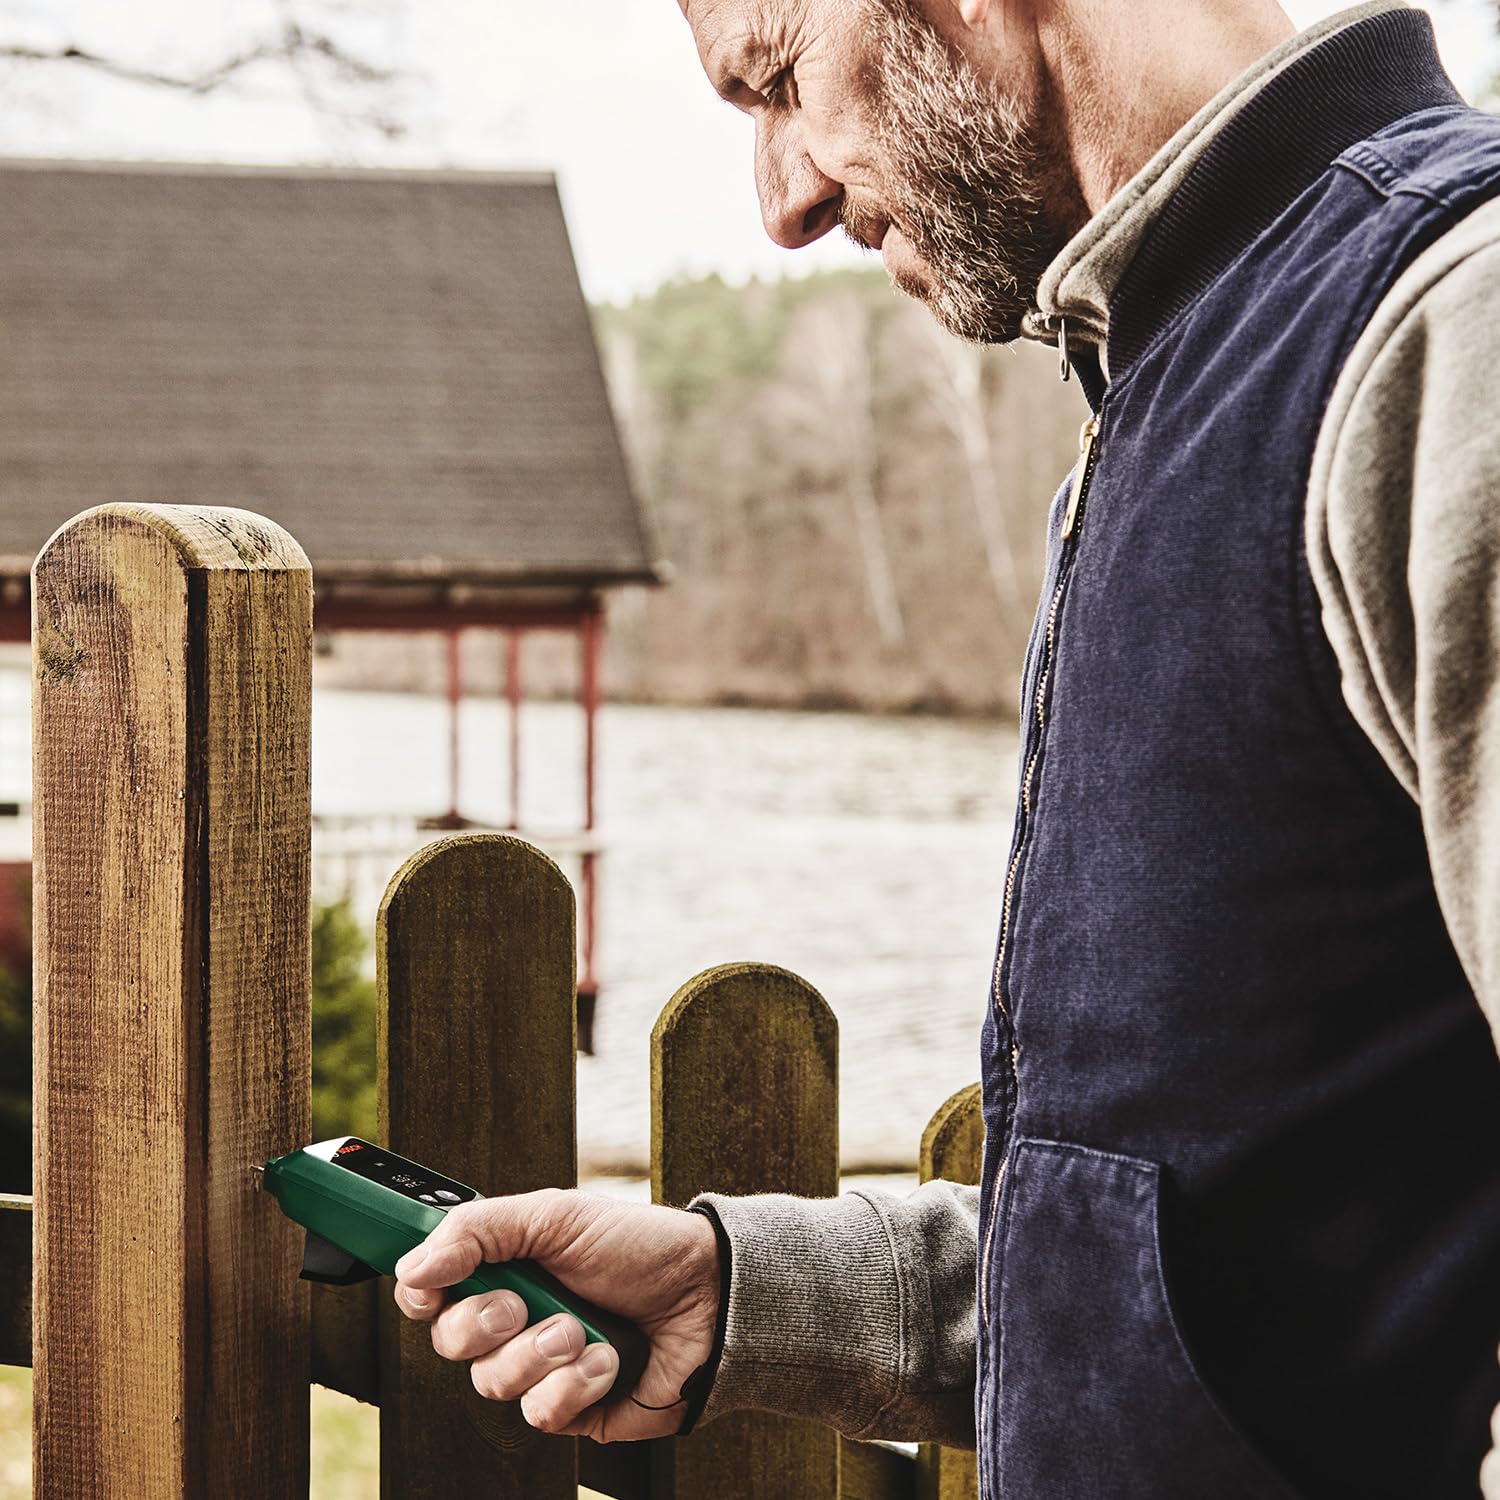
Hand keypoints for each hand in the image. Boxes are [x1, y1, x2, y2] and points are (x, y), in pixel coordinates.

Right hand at [393, 1188, 719, 1440]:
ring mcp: (541, 1366)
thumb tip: (412, 1266)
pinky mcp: (571, 1407)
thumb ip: (478, 1230)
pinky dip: (575, 1383)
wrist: (708, 1295)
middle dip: (484, 1322)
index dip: (420, 1292)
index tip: (429, 1287)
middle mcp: (514, 1318)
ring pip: (491, 1382)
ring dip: (540, 1350)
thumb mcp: (555, 1215)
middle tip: (522, 1301)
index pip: (431, 1289)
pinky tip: (607, 1359)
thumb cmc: (638, 1247)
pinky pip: (540, 1413)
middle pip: (448, 1340)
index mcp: (505, 1267)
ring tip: (582, 1328)